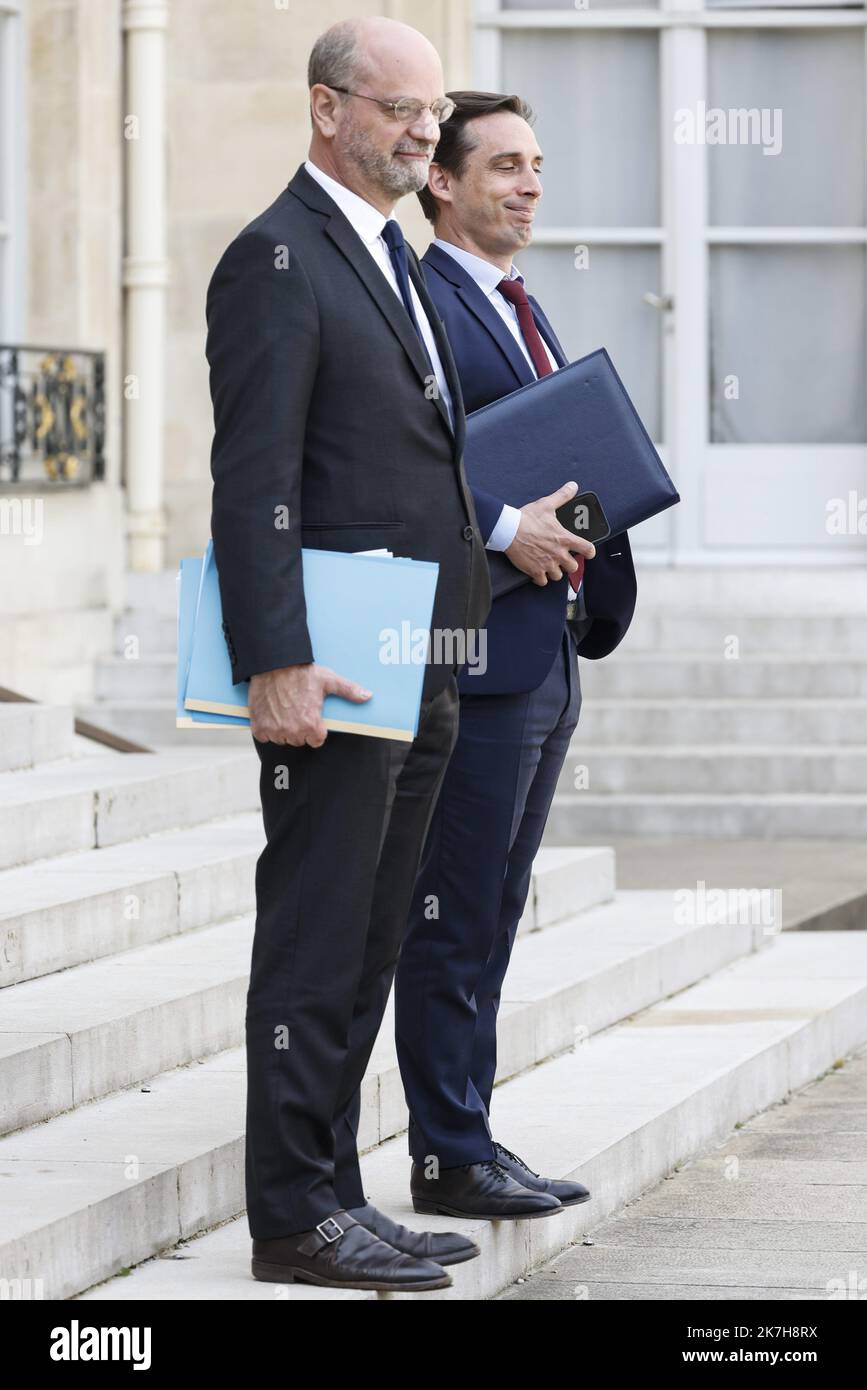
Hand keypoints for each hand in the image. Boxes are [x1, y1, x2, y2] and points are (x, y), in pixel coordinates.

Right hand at [248, 663, 371, 745]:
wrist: (273, 663)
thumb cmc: (301, 671)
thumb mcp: (328, 680)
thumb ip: (349, 691)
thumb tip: (368, 696)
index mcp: (311, 724)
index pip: (317, 740)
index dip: (315, 729)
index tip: (311, 717)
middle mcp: (293, 731)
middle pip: (299, 740)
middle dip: (299, 729)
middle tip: (297, 710)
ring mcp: (274, 730)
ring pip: (282, 739)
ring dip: (282, 729)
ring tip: (284, 710)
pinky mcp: (259, 727)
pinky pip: (264, 736)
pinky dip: (266, 727)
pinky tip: (271, 712)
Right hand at [505, 481, 595, 585]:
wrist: (508, 529)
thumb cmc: (527, 518)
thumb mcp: (547, 505)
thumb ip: (562, 496)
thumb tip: (573, 486)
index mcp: (565, 539)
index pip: (588, 550)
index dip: (589, 552)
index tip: (586, 552)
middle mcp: (558, 554)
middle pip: (573, 567)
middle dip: (568, 564)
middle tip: (561, 558)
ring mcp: (547, 564)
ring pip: (558, 576)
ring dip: (554, 571)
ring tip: (548, 564)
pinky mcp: (534, 571)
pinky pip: (543, 582)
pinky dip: (541, 578)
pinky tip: (537, 570)